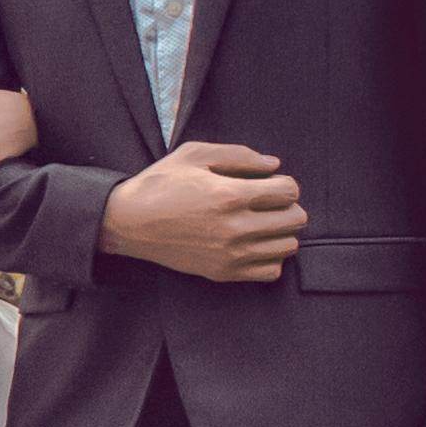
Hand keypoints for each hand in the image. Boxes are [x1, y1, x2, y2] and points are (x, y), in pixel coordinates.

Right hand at [101, 142, 307, 280]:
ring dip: (281, 231)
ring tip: (261, 223)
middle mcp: (235, 227)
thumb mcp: (194, 154)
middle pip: (296, 219)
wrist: (129, 223)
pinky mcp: (223, 272)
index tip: (269, 183)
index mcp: (230, 195)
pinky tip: (254, 244)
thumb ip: (238, 155)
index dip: (284, 183)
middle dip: (287, 206)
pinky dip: (270, 256)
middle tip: (267, 203)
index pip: (289, 191)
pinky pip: (271, 270)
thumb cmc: (160, 184)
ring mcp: (230, 254)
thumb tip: (274, 165)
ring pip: (288, 245)